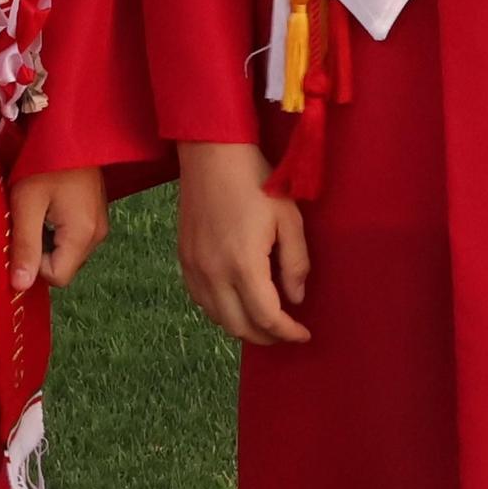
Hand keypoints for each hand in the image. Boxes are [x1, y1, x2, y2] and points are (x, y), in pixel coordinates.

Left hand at [10, 167, 107, 291]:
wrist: (70, 125)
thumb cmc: (45, 160)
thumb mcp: (27, 202)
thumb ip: (25, 247)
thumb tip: (20, 288)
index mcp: (83, 235)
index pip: (56, 277)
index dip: (33, 263)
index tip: (20, 234)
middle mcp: (98, 234)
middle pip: (63, 266)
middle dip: (40, 250)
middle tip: (27, 217)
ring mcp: (100, 223)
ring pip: (67, 251)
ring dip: (47, 238)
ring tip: (38, 207)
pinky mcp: (97, 212)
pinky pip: (74, 235)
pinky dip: (58, 227)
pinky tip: (50, 202)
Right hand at [176, 141, 310, 345]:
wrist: (212, 151)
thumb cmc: (256, 179)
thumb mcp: (288, 217)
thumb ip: (296, 263)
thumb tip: (295, 298)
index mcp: (244, 264)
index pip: (267, 318)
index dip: (288, 332)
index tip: (304, 333)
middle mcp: (214, 273)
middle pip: (240, 327)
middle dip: (267, 337)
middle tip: (285, 331)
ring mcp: (194, 267)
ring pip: (217, 318)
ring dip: (242, 326)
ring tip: (263, 318)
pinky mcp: (183, 257)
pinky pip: (200, 300)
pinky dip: (220, 311)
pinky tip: (235, 301)